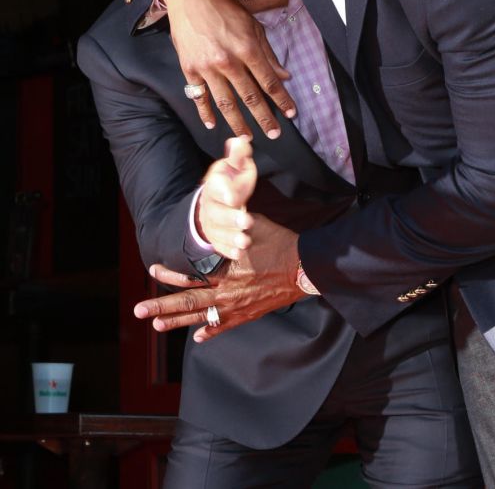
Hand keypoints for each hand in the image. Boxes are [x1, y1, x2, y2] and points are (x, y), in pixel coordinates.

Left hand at [133, 216, 302, 342]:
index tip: (153, 269)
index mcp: (226, 271)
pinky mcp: (248, 314)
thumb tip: (223, 207)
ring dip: (177, 322)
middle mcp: (227, 293)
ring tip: (157, 325)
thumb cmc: (281, 244)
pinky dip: (210, 332)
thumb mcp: (255, 226)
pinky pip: (225, 326)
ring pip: (202, 317)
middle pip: (188, 303)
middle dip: (161, 307)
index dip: (170, 274)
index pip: (191, 276)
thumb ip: (235, 223)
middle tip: (138, 310)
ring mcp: (237, 307)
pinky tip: (198, 338)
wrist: (305, 268)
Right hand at [160, 0, 295, 136]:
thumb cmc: (226, 9)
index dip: (282, 100)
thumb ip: (268, 54)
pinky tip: (212, 124)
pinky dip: (205, 112)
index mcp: (248, 49)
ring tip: (247, 137)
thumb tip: (285, 76)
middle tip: (274, 134)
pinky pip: (199, 96)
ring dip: (238, 122)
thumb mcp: (253, 26)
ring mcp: (207, 67)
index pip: (269, 82)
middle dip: (264, 118)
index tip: (291, 114)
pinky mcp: (189, 69)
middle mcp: (228, 62)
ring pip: (226, 102)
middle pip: (250, 97)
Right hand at [197, 136, 255, 259]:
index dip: (225, 193)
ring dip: (232, 238)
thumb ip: (239, 155)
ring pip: (218, 233)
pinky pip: (220, 246)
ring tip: (246, 241)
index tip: (235, 198)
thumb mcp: (235, 165)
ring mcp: (212, 223)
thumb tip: (241, 141)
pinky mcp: (217, 237)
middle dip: (231, 219)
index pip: (216, 188)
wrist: (216, 200)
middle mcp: (210, 206)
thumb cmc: (230, 180)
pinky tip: (240, 253)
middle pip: (217, 214)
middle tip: (246, 221)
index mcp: (214, 185)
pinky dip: (228, 250)